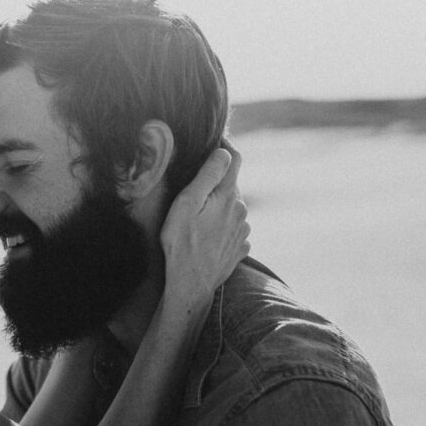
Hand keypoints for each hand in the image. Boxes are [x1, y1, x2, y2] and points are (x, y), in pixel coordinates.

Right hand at [159, 145, 249, 302]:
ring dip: (219, 207)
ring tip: (197, 219)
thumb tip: (223, 152)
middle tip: (193, 189)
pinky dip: (223, 227)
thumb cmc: (181, 243)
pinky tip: (206, 236)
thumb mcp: (186, 204)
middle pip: (231, 185)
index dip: (224, 146)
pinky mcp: (240, 248)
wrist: (191, 285)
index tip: (213, 141)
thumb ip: (207, 176)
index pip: (233, 159)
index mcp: (228, 195)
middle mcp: (242, 210)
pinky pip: (233, 229)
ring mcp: (243, 231)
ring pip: (232, 208)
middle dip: (216, 182)